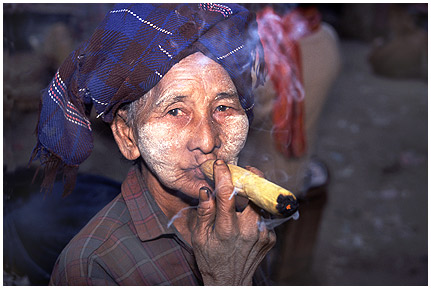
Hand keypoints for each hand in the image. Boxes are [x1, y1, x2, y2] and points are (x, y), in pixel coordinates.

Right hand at [192, 159, 275, 284]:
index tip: (221, 164)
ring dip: (255, 195)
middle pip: (255, 194)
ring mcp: (262, 234)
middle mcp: (248, 230)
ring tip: (246, 192)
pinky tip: (248, 217)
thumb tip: (205, 190)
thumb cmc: (211, 258)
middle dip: (252, 178)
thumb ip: (204, 212)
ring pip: (262, 204)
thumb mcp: (199, 237)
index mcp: (227, 229)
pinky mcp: (269, 238)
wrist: (230, 281)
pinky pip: (265, 217)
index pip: (227, 194)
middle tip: (246, 170)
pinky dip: (257, 212)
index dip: (224, 175)